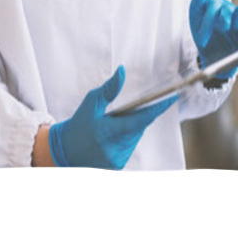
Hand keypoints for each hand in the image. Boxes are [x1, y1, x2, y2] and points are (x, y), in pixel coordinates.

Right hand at [48, 66, 176, 168]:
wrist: (65, 151)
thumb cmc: (78, 123)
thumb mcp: (92, 102)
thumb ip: (110, 88)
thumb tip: (122, 71)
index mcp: (108, 132)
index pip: (140, 120)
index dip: (158, 108)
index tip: (172, 97)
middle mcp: (115, 149)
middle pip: (139, 127)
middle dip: (138, 115)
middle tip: (126, 108)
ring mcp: (118, 160)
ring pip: (136, 136)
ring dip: (133, 126)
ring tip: (115, 121)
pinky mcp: (118, 166)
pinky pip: (130, 145)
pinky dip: (127, 136)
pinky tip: (115, 132)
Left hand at [189, 0, 237, 79]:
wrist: (211, 57)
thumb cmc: (203, 36)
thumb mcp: (195, 20)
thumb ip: (197, 2)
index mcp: (216, 4)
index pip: (214, 4)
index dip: (208, 18)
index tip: (200, 34)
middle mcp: (229, 10)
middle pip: (227, 10)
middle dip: (221, 21)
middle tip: (217, 30)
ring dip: (236, 20)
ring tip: (228, 29)